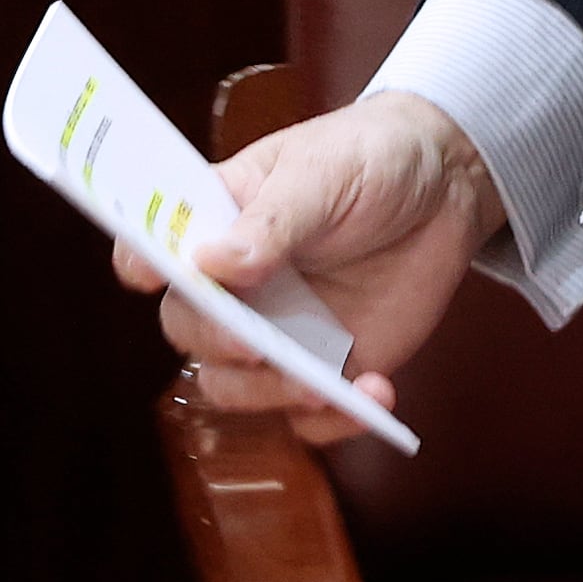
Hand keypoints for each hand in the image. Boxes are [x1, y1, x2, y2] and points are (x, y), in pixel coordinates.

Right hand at [115, 87, 502, 442]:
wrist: (444, 188)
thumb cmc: (367, 160)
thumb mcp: (321, 174)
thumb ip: (271, 221)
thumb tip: (211, 262)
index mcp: (216, 219)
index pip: (153, 244)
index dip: (138, 260)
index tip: (144, 274)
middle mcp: (234, 284)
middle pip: (188, 328)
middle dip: (215, 341)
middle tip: (255, 342)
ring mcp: (276, 330)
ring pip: (234, 387)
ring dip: (270, 393)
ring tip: (326, 383)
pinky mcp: (325, 367)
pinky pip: (308, 420)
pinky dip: (336, 421)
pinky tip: (377, 390)